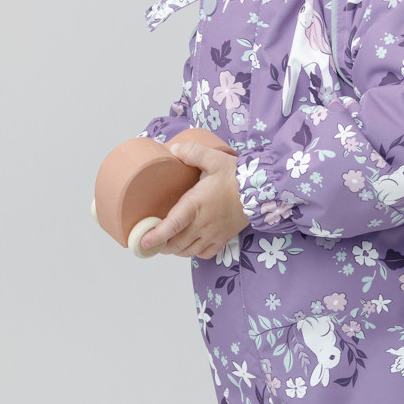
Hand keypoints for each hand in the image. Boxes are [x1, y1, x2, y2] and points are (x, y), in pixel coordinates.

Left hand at [139, 141, 249, 258]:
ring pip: (188, 251)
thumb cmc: (237, 176)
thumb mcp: (214, 158)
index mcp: (196, 204)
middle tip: (150, 241)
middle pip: (176, 244)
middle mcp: (203, 223)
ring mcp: (213, 234)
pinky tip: (189, 246)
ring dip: (175, 251)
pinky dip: (193, 253)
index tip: (142, 242)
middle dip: (160, 246)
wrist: (261, 190)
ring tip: (166, 244)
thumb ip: (192, 152)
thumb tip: (172, 149)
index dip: (155, 236)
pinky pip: (204, 254)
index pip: (172, 225)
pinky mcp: (223, 238)